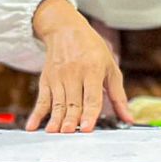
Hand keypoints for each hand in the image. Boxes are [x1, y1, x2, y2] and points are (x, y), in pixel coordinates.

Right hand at [30, 0, 130, 132]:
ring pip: (57, 102)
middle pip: (73, 101)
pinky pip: (42, 99)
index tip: (87, 127)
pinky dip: (36, 114)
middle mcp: (74, 73)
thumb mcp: (110, 67)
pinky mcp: (46, 80)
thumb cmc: (92, 49)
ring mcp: (58, 77)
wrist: (65, 29)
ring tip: (54, 132)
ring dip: (55, 119)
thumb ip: (118, 95)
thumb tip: (128, 118)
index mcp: (93, 70)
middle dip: (70, 118)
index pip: (91, 96)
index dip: (90, 112)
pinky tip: (32, 126)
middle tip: (69, 133)